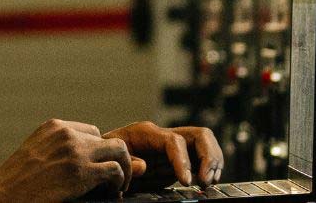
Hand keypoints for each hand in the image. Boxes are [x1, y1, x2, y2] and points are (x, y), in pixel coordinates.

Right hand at [0, 119, 134, 202]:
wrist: (0, 196)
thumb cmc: (16, 183)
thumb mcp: (36, 154)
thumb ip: (59, 149)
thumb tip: (85, 158)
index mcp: (54, 127)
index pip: (91, 132)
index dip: (99, 152)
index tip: (99, 168)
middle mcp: (66, 134)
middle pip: (108, 140)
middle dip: (117, 159)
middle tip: (117, 178)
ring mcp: (75, 151)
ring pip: (119, 151)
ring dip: (125, 169)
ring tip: (120, 185)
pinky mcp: (81, 172)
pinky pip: (115, 170)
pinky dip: (119, 182)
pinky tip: (114, 192)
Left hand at [103, 121, 223, 187]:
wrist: (101, 165)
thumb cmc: (103, 160)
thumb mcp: (108, 159)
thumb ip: (125, 162)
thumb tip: (144, 166)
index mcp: (146, 133)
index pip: (174, 141)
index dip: (183, 161)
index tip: (186, 182)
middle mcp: (164, 137)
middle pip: (200, 135)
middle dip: (209, 156)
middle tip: (207, 180)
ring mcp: (174, 148)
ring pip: (205, 144)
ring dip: (214, 162)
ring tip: (208, 182)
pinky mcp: (179, 161)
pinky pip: (202, 159)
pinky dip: (210, 169)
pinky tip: (207, 182)